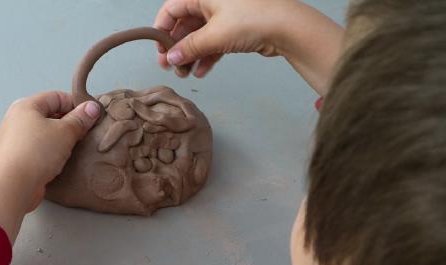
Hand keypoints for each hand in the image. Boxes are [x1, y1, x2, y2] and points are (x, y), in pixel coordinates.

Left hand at [0, 91, 99, 203]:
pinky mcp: (17, 157)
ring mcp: (15, 139)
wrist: (13, 185)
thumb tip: (93, 107)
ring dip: (61, 140)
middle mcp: (17, 119)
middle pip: (50, 115)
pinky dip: (51, 152)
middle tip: (84, 135)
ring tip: (74, 149)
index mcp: (26, 105)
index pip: (57, 97)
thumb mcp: (65, 132)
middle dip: (69, 123)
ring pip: (45, 133)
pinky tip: (60, 161)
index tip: (90, 118)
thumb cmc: (37, 152)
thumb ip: (80, 119)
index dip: (76, 105)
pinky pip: (39, 148)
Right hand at [154, 0, 343, 93]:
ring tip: (185, 74)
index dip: (162, 29)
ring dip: (191, 55)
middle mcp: (212, 1)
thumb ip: (189, 48)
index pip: (172, 8)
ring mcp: (225, 15)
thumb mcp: (214, 34)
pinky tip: (201, 72)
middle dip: (177, 47)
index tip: (159, 50)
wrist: (288, 27)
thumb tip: (171, 58)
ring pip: (200, 36)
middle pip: (185, 24)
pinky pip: (214, 43)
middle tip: (171, 67)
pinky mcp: (236, 29)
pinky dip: (207, 56)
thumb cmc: (251, 20)